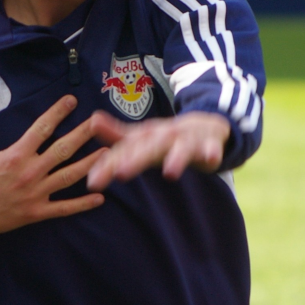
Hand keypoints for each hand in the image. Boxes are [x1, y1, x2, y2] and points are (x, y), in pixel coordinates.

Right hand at [0, 92, 105, 242]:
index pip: (42, 128)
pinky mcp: (36, 212)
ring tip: (107, 153)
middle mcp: (30, 172)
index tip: (71, 101)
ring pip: (69, 176)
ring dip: (90, 164)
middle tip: (99, 122)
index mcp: (16, 155)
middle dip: (82, 134)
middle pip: (63, 149)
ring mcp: (35, 193)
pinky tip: (100, 198)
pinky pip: (64, 208)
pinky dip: (82, 204)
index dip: (58, 113)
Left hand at [87, 111, 230, 189]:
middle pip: (148, 148)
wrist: (205, 125)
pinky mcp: (208, 143)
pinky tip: (212, 159)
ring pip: (180, 148)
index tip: (92, 183)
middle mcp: (163, 137)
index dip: (108, 165)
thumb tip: (91, 122)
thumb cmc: (166, 138)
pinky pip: (211, 148)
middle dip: (136, 159)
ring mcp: (186, 139)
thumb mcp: (141, 137)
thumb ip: (116, 134)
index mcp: (145, 138)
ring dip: (176, 158)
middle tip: (121, 172)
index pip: (123, 151)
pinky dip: (211, 152)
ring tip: (171, 173)